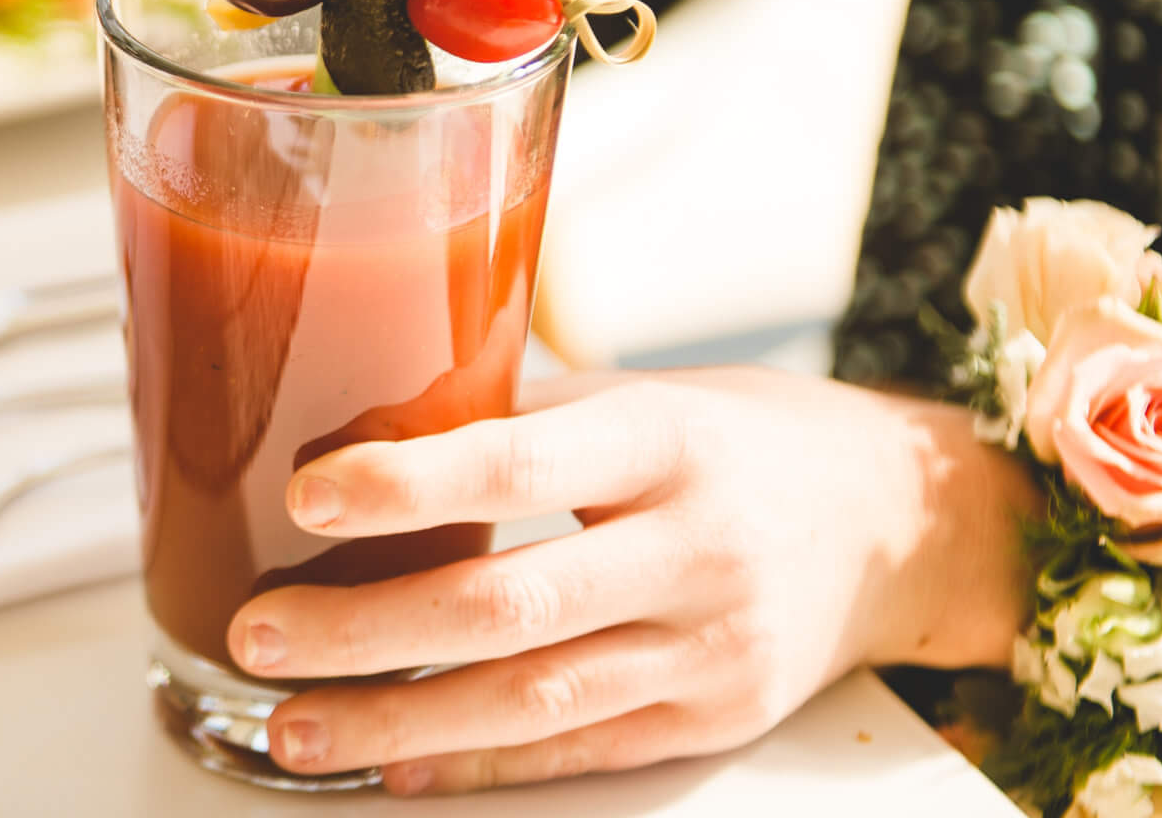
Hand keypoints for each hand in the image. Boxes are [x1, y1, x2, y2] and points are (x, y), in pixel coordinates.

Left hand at [227, 366, 1033, 795]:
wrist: (901, 523)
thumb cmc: (741, 439)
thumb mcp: (647, 394)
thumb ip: (520, 410)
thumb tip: (358, 418)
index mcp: (667, 438)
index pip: (523, 461)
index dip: (410, 483)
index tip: (309, 494)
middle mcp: (694, 547)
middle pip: (511, 606)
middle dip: (368, 629)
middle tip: (260, 634)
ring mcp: (709, 648)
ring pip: (533, 701)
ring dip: (398, 721)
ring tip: (292, 724)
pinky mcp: (710, 721)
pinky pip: (578, 753)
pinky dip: (478, 766)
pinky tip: (394, 766)